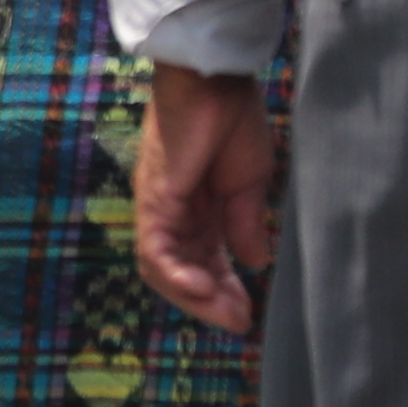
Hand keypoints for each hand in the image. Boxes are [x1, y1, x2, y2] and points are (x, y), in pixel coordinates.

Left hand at [134, 64, 277, 337]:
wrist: (214, 84)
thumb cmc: (232, 122)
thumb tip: (254, 263)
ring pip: (163, 269)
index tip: (248, 313)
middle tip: (241, 322)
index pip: (203, 262)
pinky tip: (204, 288)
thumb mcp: (247, 184)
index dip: (224, 290)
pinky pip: (155, 249)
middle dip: (211, 302)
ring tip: (228, 314)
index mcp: (197, 211)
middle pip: (181, 272)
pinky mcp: (153, 201)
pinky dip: (176, 273)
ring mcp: (158, 209)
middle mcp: (172, 215)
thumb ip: (244, 224)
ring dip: (195, 297)